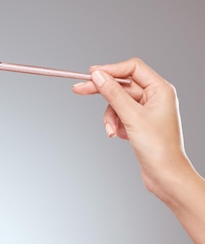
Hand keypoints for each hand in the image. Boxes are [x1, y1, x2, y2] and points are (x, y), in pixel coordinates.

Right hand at [73, 58, 204, 243]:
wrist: (165, 175)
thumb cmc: (158, 148)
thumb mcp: (131, 117)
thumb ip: (113, 94)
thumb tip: (98, 76)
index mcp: (160, 89)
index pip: (132, 68)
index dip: (111, 69)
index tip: (91, 74)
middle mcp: (155, 96)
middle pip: (122, 85)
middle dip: (103, 91)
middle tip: (79, 90)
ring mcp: (146, 110)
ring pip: (117, 103)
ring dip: (110, 116)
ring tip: (112, 132)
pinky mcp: (139, 122)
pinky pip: (119, 115)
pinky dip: (114, 124)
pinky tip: (119, 136)